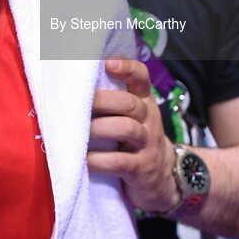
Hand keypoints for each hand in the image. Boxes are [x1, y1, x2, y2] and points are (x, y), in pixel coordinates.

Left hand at [86, 57, 180, 212]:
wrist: (162, 176)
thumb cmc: (135, 138)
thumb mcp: (132, 116)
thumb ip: (114, 99)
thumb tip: (75, 81)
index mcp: (144, 101)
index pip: (142, 77)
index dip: (128, 68)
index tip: (108, 63)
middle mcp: (148, 119)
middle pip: (129, 103)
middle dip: (104, 100)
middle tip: (80, 101)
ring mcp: (147, 144)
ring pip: (127, 129)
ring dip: (100, 128)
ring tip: (79, 131)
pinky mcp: (141, 169)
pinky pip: (120, 162)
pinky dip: (99, 160)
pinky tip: (84, 160)